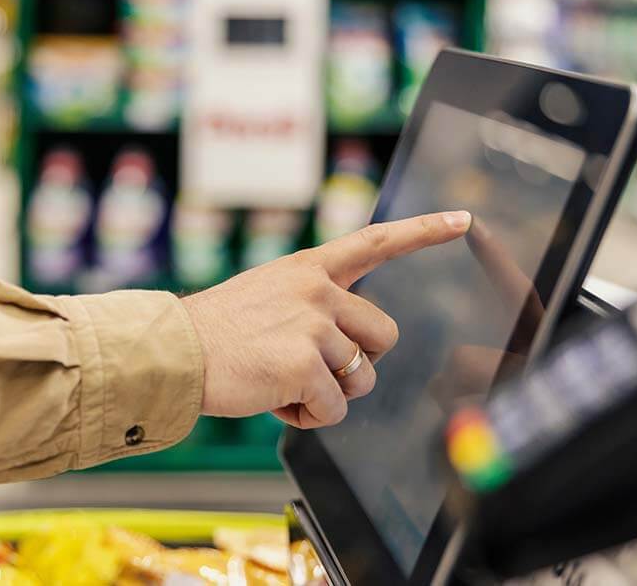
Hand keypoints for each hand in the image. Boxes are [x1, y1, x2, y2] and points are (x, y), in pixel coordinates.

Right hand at [182, 211, 471, 428]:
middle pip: (384, 336)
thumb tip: (344, 353)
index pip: (375, 242)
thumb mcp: (265, 296)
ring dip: (332, 393)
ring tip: (285, 385)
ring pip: (363, 377)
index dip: (423, 232)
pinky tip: (275, 400)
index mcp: (308, 269)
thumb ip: (308, 306)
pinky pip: (334, 409)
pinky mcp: (306, 366)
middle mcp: (318, 290)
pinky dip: (308, 416)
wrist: (173, 353)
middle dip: (360, 363)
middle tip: (316, 371)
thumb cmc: (213, 334)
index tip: (463, 220)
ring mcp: (314, 326)